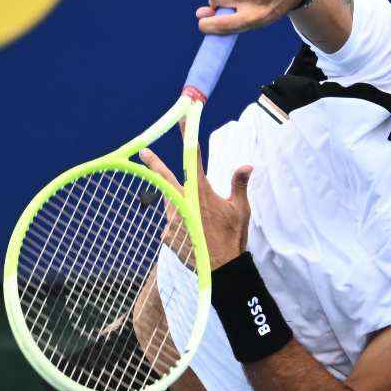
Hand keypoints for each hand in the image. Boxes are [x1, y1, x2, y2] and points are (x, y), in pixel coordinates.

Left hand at [139, 142, 252, 270]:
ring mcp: (173, 220)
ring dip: (178, 205)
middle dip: (154, 164)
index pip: (193, 159)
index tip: (182, 122)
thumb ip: (239, 185)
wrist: (221, 269)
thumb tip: (247, 166)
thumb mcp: (241, 210)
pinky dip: (181, 227)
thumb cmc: (232, 237)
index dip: (187, 138)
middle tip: (144, 152)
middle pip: (166, 179)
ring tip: (199, 220)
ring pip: (171, 204)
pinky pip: (172, 225)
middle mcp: (183, 203)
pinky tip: (195, 238)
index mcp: (201, 193)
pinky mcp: (167, 236)